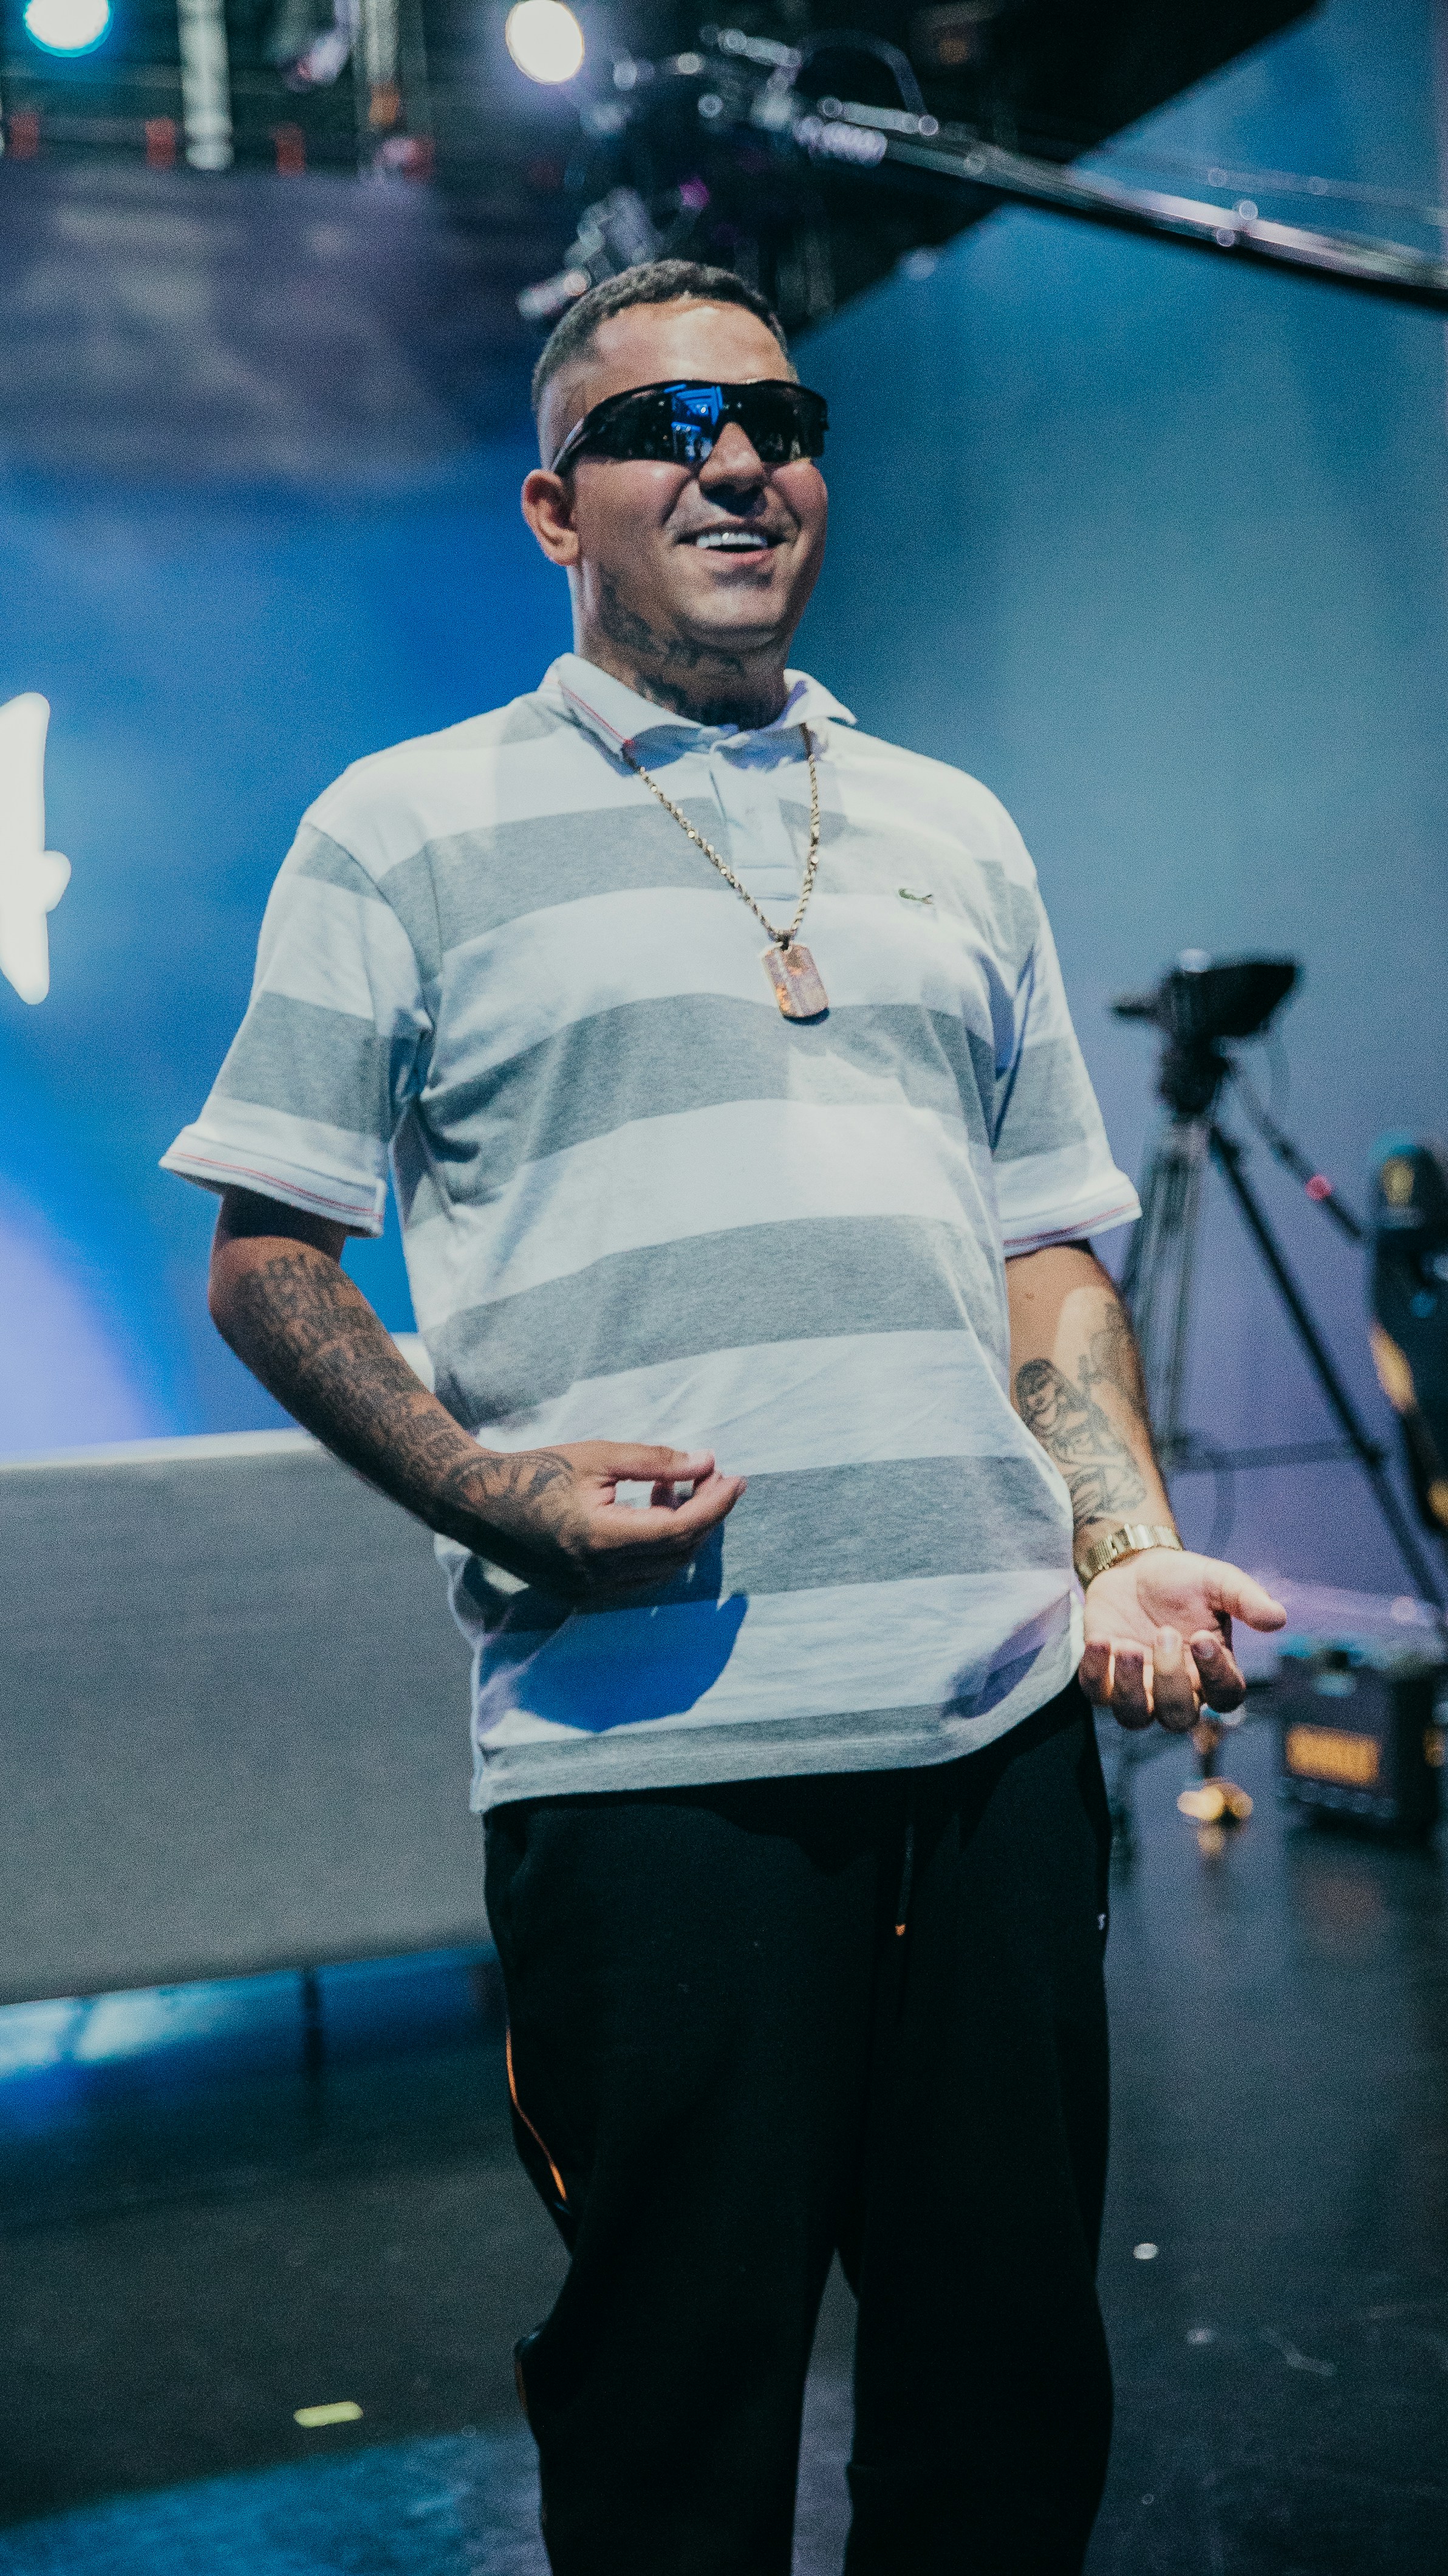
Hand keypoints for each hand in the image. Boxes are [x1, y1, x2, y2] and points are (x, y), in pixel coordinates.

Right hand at [458, 1441, 745, 1602]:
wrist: (478, 1504)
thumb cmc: (536, 1470)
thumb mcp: (597, 1456)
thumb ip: (654, 1461)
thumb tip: (707, 1462)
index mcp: (599, 1540)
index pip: (677, 1531)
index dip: (713, 1506)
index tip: (735, 1479)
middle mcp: (597, 1577)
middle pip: (676, 1553)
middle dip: (705, 1516)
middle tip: (716, 1478)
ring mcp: (589, 1593)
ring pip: (662, 1571)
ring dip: (682, 1532)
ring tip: (678, 1486)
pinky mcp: (583, 1595)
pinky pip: (641, 1579)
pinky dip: (658, 1548)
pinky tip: (654, 1510)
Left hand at [1078, 1548, 1285, 1731]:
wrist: (1135, 1566)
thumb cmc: (1183, 1581)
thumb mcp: (1218, 1581)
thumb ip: (1247, 1598)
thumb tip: (1278, 1618)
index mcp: (1213, 1672)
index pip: (1226, 1697)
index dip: (1216, 1676)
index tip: (1203, 1638)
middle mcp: (1177, 1690)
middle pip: (1178, 1718)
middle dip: (1170, 1682)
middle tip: (1165, 1634)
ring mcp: (1137, 1688)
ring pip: (1134, 1718)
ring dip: (1129, 1688)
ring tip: (1127, 1646)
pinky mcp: (1102, 1677)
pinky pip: (1096, 1694)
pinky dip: (1095, 1672)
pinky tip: (1100, 1641)